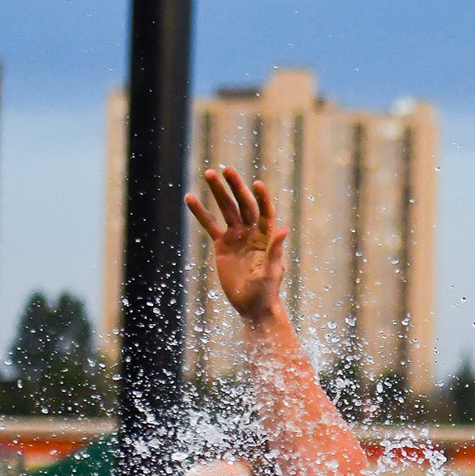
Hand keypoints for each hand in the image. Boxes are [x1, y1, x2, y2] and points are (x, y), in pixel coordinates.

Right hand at [185, 166, 288, 322]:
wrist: (252, 306)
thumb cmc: (267, 291)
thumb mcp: (271, 272)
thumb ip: (275, 251)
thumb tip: (284, 230)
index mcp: (266, 237)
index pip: (265, 213)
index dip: (262, 199)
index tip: (256, 184)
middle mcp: (252, 232)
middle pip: (243, 204)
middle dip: (235, 187)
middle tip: (226, 169)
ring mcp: (237, 236)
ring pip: (226, 209)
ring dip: (218, 192)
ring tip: (209, 173)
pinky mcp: (223, 245)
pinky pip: (210, 225)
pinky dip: (201, 212)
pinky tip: (190, 198)